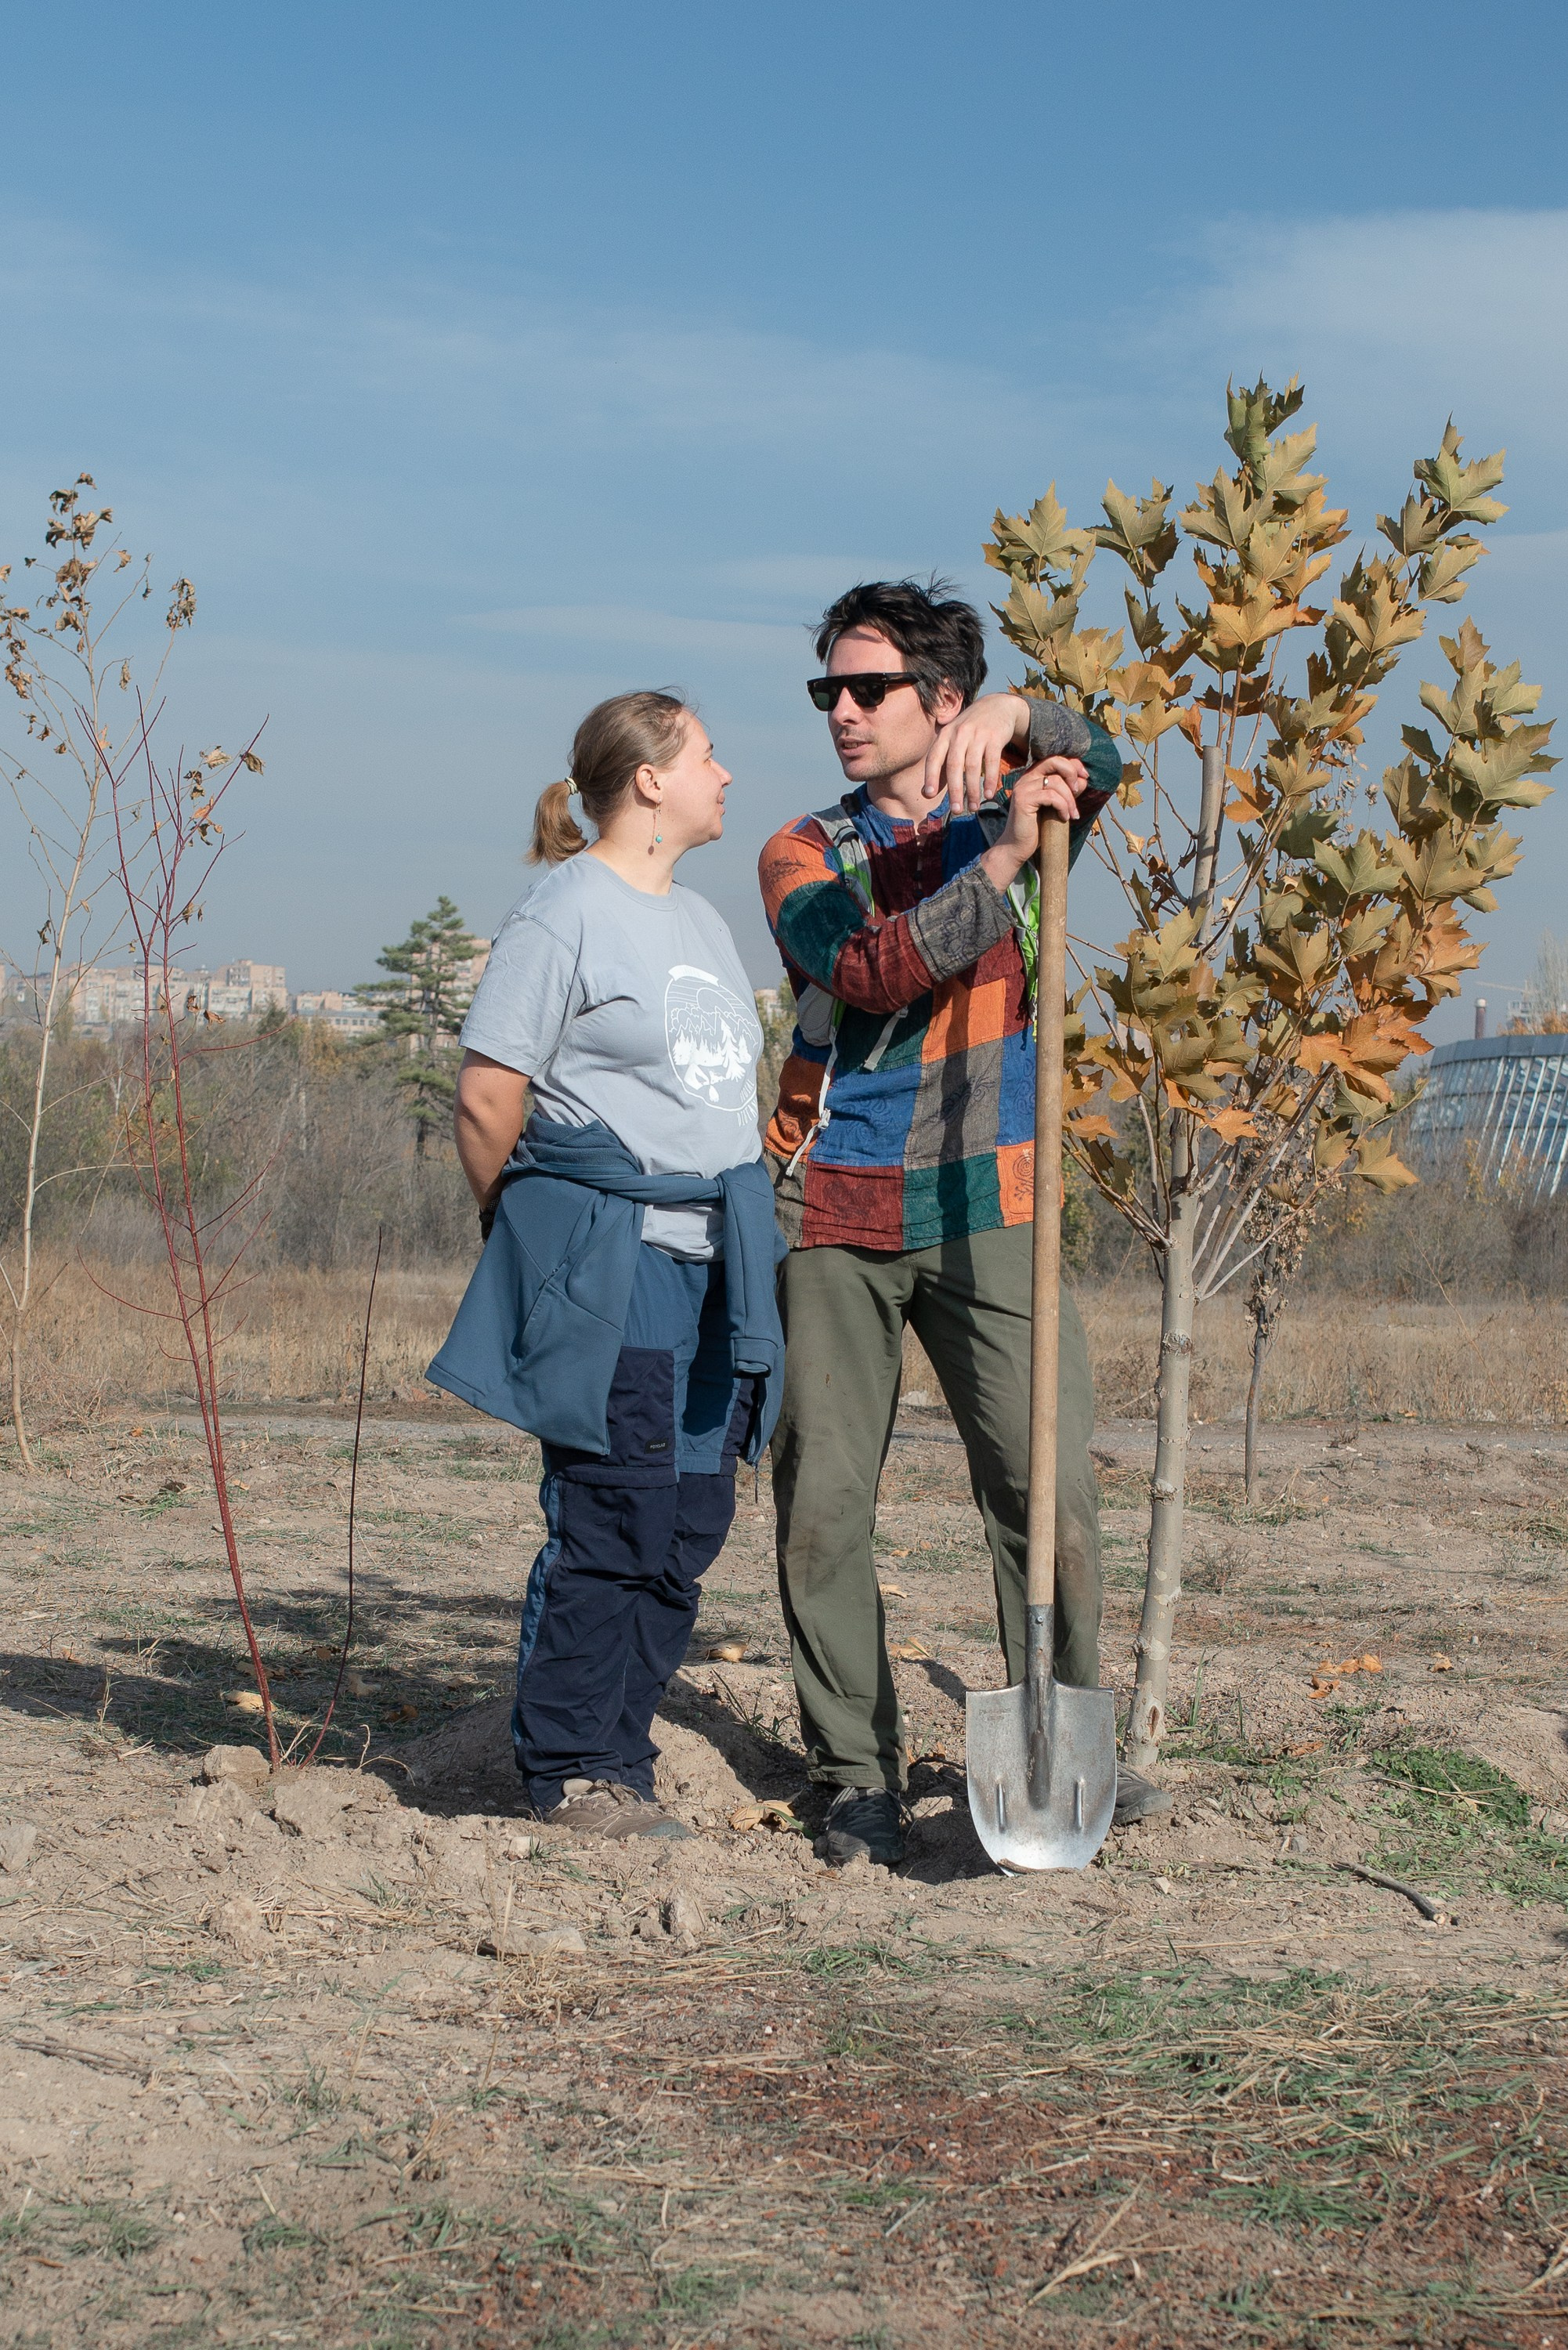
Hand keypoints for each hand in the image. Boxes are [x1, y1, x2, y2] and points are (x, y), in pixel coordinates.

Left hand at [922, 691, 1034, 810]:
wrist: (997, 705)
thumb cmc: (971, 729)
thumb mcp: (954, 738)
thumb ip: (942, 761)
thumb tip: (927, 792)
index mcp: (946, 735)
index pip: (934, 757)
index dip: (931, 776)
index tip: (929, 794)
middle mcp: (960, 733)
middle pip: (954, 765)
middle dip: (954, 790)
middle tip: (956, 810)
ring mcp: (978, 734)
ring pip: (973, 766)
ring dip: (973, 790)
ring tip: (973, 807)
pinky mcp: (995, 737)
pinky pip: (992, 762)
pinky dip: (990, 780)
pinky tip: (989, 794)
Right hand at [978, 758, 1083, 891]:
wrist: (1017, 846)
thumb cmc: (1037, 827)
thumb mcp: (1058, 806)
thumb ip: (1068, 791)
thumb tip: (1084, 779)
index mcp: (1034, 776)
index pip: (1056, 759)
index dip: (1073, 765)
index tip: (1085, 777)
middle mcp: (1026, 778)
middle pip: (1054, 761)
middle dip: (1071, 773)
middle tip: (1078, 790)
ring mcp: (1023, 788)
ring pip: (1055, 781)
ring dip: (1069, 798)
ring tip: (1072, 814)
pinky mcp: (1023, 800)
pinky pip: (1051, 796)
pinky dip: (1062, 806)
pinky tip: (1064, 818)